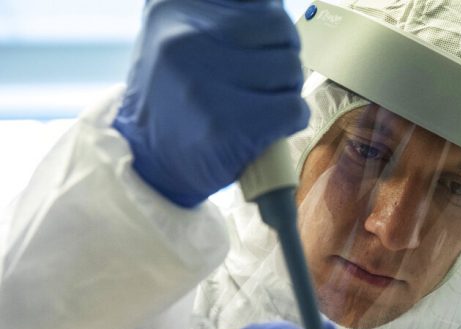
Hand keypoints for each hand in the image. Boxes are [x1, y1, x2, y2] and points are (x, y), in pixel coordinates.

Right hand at [113, 0, 309, 206]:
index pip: (261, 6)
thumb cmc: (178, 98)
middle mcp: (184, 40)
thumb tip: (274, 6)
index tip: (258, 51)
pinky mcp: (225, 126)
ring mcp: (204, 85)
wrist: (149, 163)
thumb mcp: (180, 37)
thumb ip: (221, 16)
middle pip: (281, 32)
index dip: (271, 31)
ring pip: (290, 70)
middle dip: (281, 61)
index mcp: (173, 8)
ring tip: (258, 106)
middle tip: (260, 85)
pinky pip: (293, 109)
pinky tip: (266, 128)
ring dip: (286, 92)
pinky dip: (291, 121)